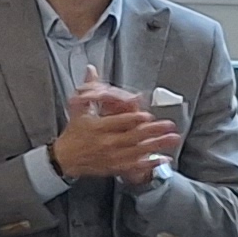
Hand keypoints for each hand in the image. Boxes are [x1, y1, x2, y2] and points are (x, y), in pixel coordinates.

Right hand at [49, 83, 177, 189]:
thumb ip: (88, 89)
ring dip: (157, 145)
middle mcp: (105, 143)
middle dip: (153, 131)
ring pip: (138, 150)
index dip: (133, 119)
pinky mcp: (115, 167)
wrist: (64, 159)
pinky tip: (163, 159)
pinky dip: (150, 163)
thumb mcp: (78, 109)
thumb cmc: (73, 133)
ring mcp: (111, 156)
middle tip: (169, 125)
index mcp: (97, 127)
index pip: (117, 122)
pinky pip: (135, 166)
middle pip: (132, 136)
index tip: (147, 115)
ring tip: (173, 139)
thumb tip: (91, 70)